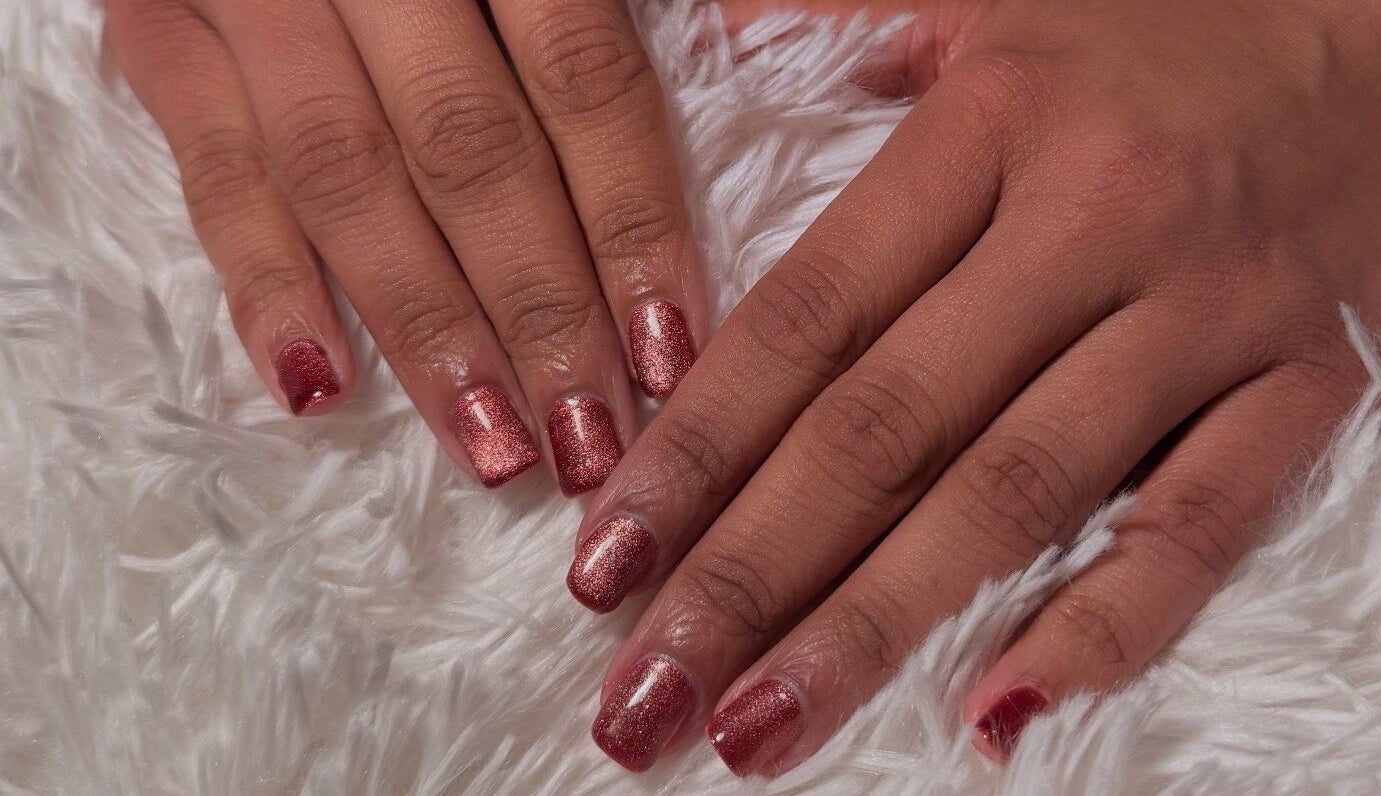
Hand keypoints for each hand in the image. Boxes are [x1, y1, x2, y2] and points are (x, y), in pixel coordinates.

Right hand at [105, 0, 704, 493]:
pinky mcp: (163, 33)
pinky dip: (264, 284)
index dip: (631, 226)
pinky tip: (318, 389)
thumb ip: (608, 27)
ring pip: (349, 177)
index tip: (670, 356)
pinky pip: (213, 172)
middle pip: (472, 151)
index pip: (584, 84)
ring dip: (426, 327)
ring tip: (491, 449)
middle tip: (590, 442)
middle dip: (540, 310)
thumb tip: (754, 96)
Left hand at [569, 0, 1380, 772]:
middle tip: (642, 695)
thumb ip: (838, 17)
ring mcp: (1203, 311)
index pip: (809, 319)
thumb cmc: (1166, 20)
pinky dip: (1107, 627)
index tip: (606, 560)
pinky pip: (1201, 524)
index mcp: (991, 125)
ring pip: (1014, 494)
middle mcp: (1089, 222)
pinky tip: (996, 714)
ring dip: (874, 627)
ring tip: (756, 731)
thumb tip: (694, 26)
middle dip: (746, 575)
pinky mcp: (1303, 379)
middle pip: (884, 430)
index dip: (695, 450)